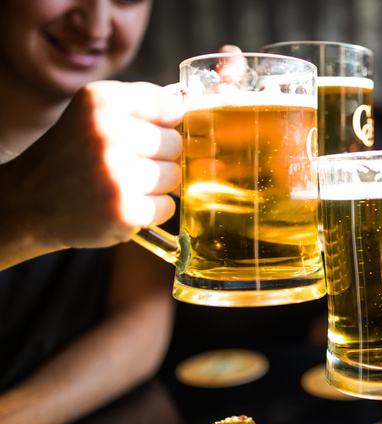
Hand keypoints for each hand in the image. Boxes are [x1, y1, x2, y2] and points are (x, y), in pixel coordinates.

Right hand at [10, 80, 182, 251]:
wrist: (30, 202)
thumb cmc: (73, 155)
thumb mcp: (95, 114)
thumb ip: (142, 106)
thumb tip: (195, 113)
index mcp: (101, 100)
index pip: (168, 105)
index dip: (163, 123)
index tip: (147, 132)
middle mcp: (107, 133)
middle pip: (175, 143)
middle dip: (159, 156)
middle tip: (128, 163)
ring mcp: (116, 175)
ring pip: (174, 176)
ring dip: (156, 185)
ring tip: (123, 184)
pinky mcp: (124, 211)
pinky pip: (167, 207)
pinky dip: (151, 210)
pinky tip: (123, 204)